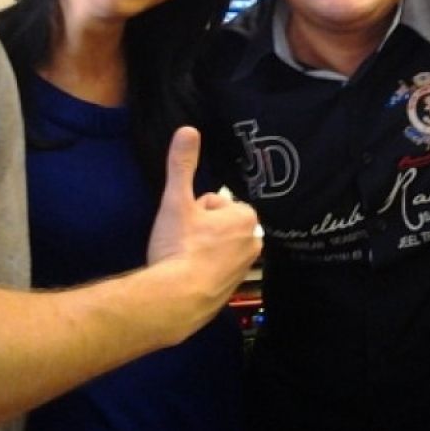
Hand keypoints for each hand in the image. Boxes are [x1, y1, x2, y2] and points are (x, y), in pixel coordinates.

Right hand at [147, 127, 261, 305]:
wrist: (176, 301)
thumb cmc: (180, 247)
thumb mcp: (177, 201)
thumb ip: (182, 164)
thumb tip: (188, 129)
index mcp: (246, 218)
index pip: (215, 202)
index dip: (195, 210)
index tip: (185, 225)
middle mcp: (253, 243)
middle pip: (218, 224)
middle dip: (200, 229)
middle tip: (181, 241)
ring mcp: (244, 270)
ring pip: (217, 247)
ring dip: (200, 249)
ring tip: (181, 260)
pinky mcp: (232, 291)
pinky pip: (215, 270)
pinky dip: (201, 271)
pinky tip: (185, 277)